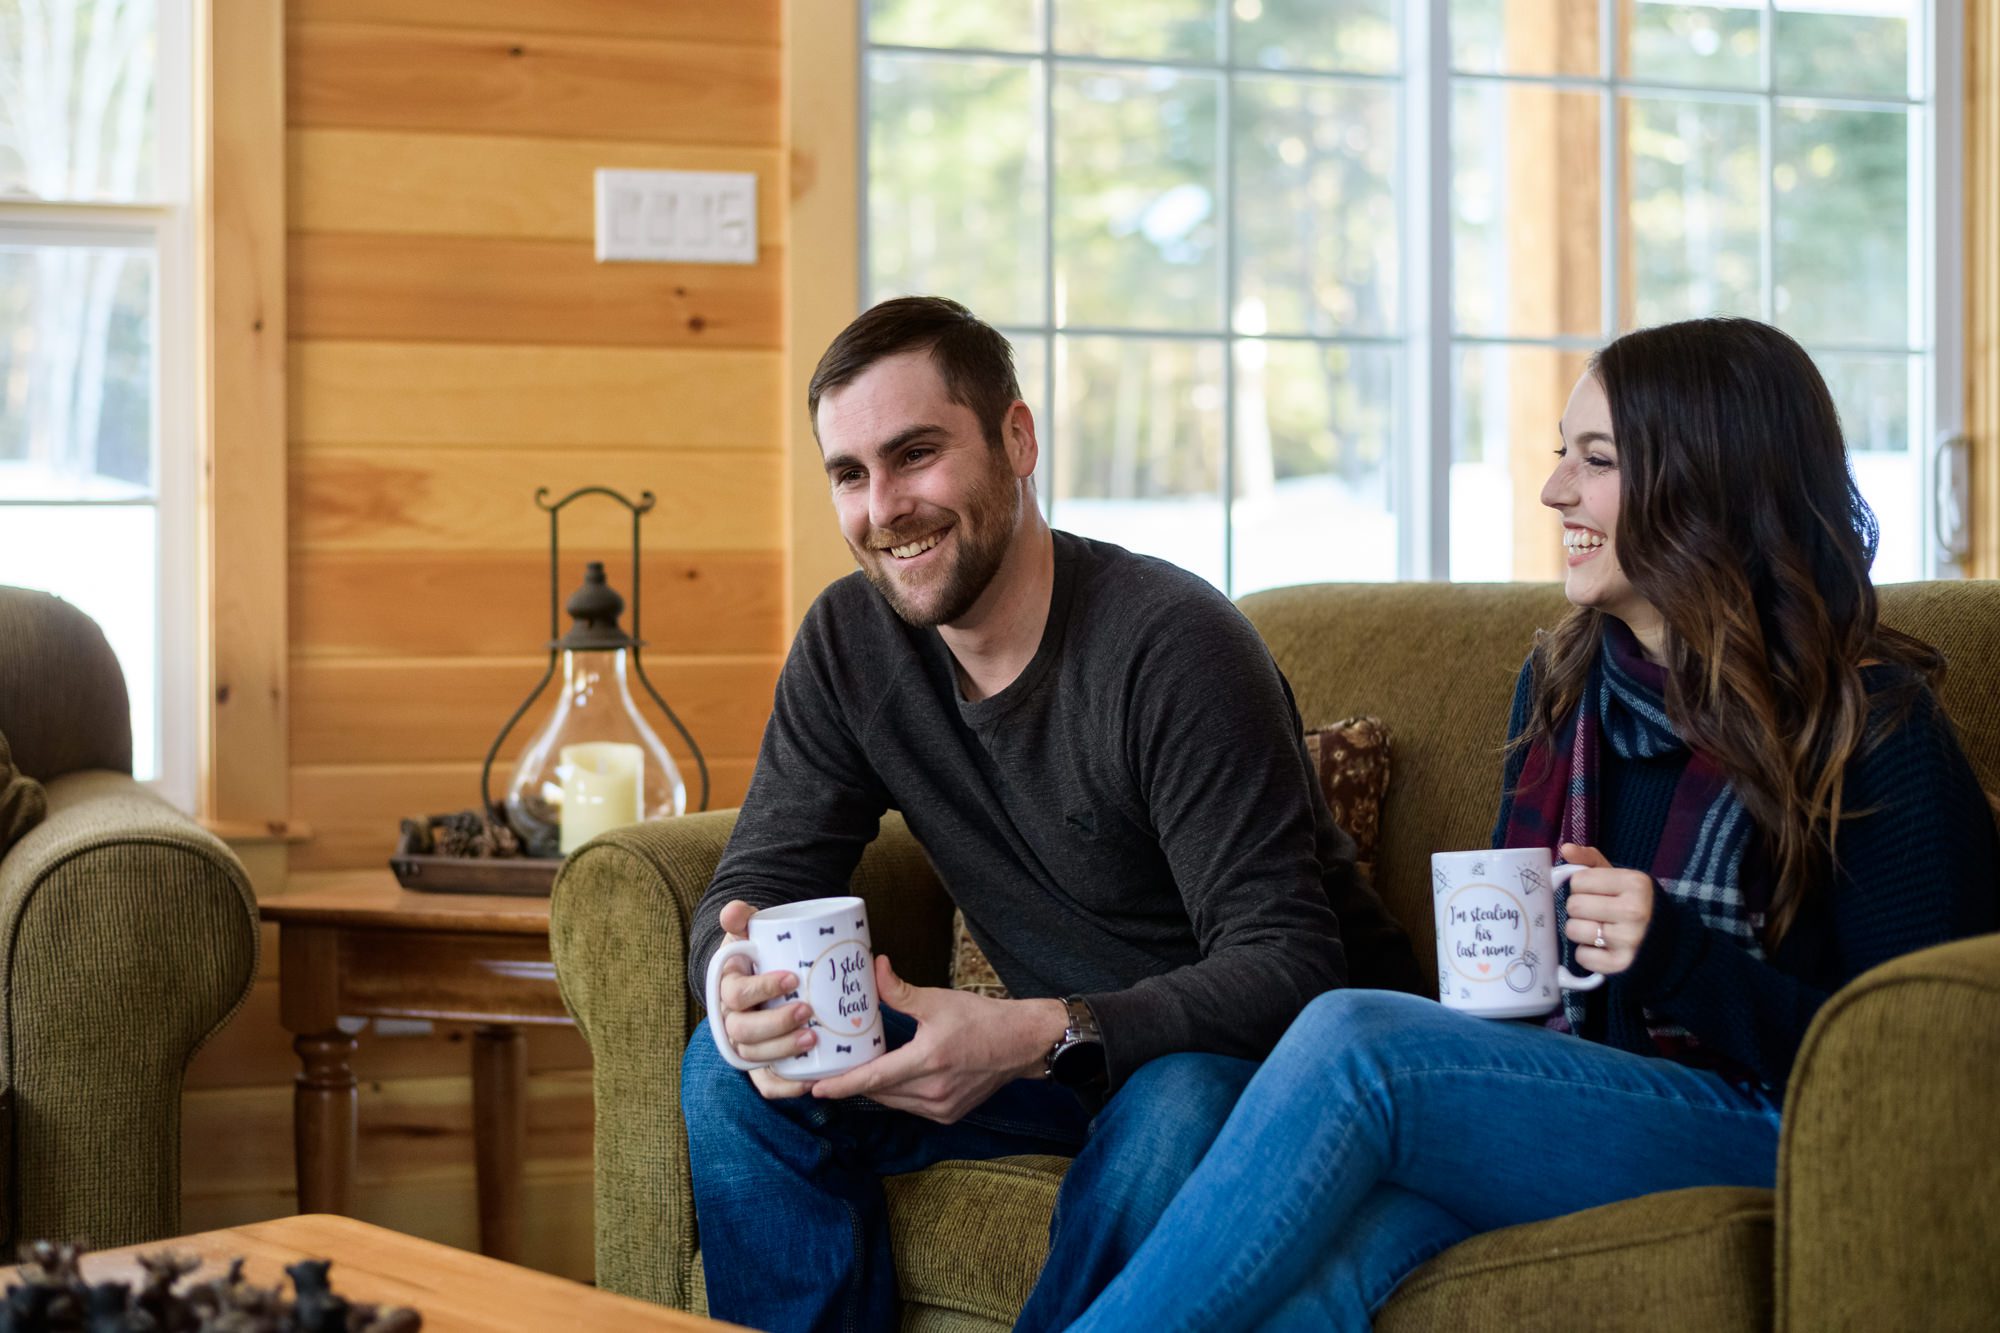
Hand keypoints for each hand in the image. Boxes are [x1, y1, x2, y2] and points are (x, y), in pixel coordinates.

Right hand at [713, 900, 814, 1099]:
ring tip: (812, 1039)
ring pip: (753, 1057)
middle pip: (743, 1031)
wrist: (764, 972)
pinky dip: (784, 1087)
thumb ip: (742, 917)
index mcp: (727, 986)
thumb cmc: (761, 951)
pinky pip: (765, 1083)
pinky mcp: (761, 1064)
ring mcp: (745, 1044)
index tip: (792, 978)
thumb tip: (734, 911)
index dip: (761, 988)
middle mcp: (731, 1019)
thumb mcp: (750, 930)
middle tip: (807, 1011)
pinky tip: (808, 1082)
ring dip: (781, 1052)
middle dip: (775, 1024)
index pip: (736, 993)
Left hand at [808, 956, 1066, 1123]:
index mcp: (928, 1061)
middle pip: (880, 1092)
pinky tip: (891, 1078)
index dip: (842, 1084)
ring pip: (894, 1102)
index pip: (874, 1078)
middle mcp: (933, 1091)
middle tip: (828, 1073)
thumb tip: (876, 968)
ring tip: (855, 1073)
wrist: (1022, 1043)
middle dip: (854, 1083)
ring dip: (875, 1089)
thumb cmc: (982, 1019)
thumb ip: (901, 991)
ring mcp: (941, 1107)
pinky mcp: (949, 1114)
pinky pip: (911, 1107)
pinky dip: (897, 1095)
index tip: (816, 1088)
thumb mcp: (939, 1000)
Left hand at [1559, 843, 1653, 974]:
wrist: (1671, 942)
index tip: (1595, 893)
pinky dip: (1587, 953)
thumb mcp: (1621, 878)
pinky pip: (1582, 956)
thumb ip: (1591, 860)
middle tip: (1596, 913)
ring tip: (1599, 929)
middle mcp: (1634, 910)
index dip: (1581, 887)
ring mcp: (1628, 939)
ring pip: (1573, 930)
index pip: (1578, 881)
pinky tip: (1603, 948)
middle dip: (1579, 909)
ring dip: (1580, 931)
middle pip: (1573, 906)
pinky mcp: (1621, 964)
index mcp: (1634, 883)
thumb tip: (1565, 848)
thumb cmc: (1637, 904)